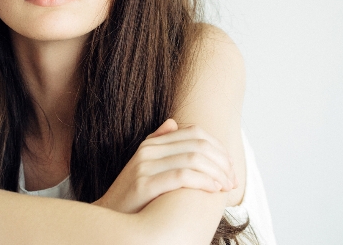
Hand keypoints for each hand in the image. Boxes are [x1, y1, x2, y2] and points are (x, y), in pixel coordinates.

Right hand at [93, 119, 237, 213]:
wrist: (110, 219)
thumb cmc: (133, 197)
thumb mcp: (144, 166)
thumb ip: (158, 144)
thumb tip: (173, 123)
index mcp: (151, 144)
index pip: (194, 133)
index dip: (217, 147)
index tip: (230, 166)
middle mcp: (148, 150)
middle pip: (197, 144)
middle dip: (221, 162)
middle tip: (232, 180)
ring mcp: (144, 166)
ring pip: (193, 159)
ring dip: (217, 173)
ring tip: (226, 187)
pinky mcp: (144, 184)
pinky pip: (182, 176)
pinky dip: (203, 181)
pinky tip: (213, 189)